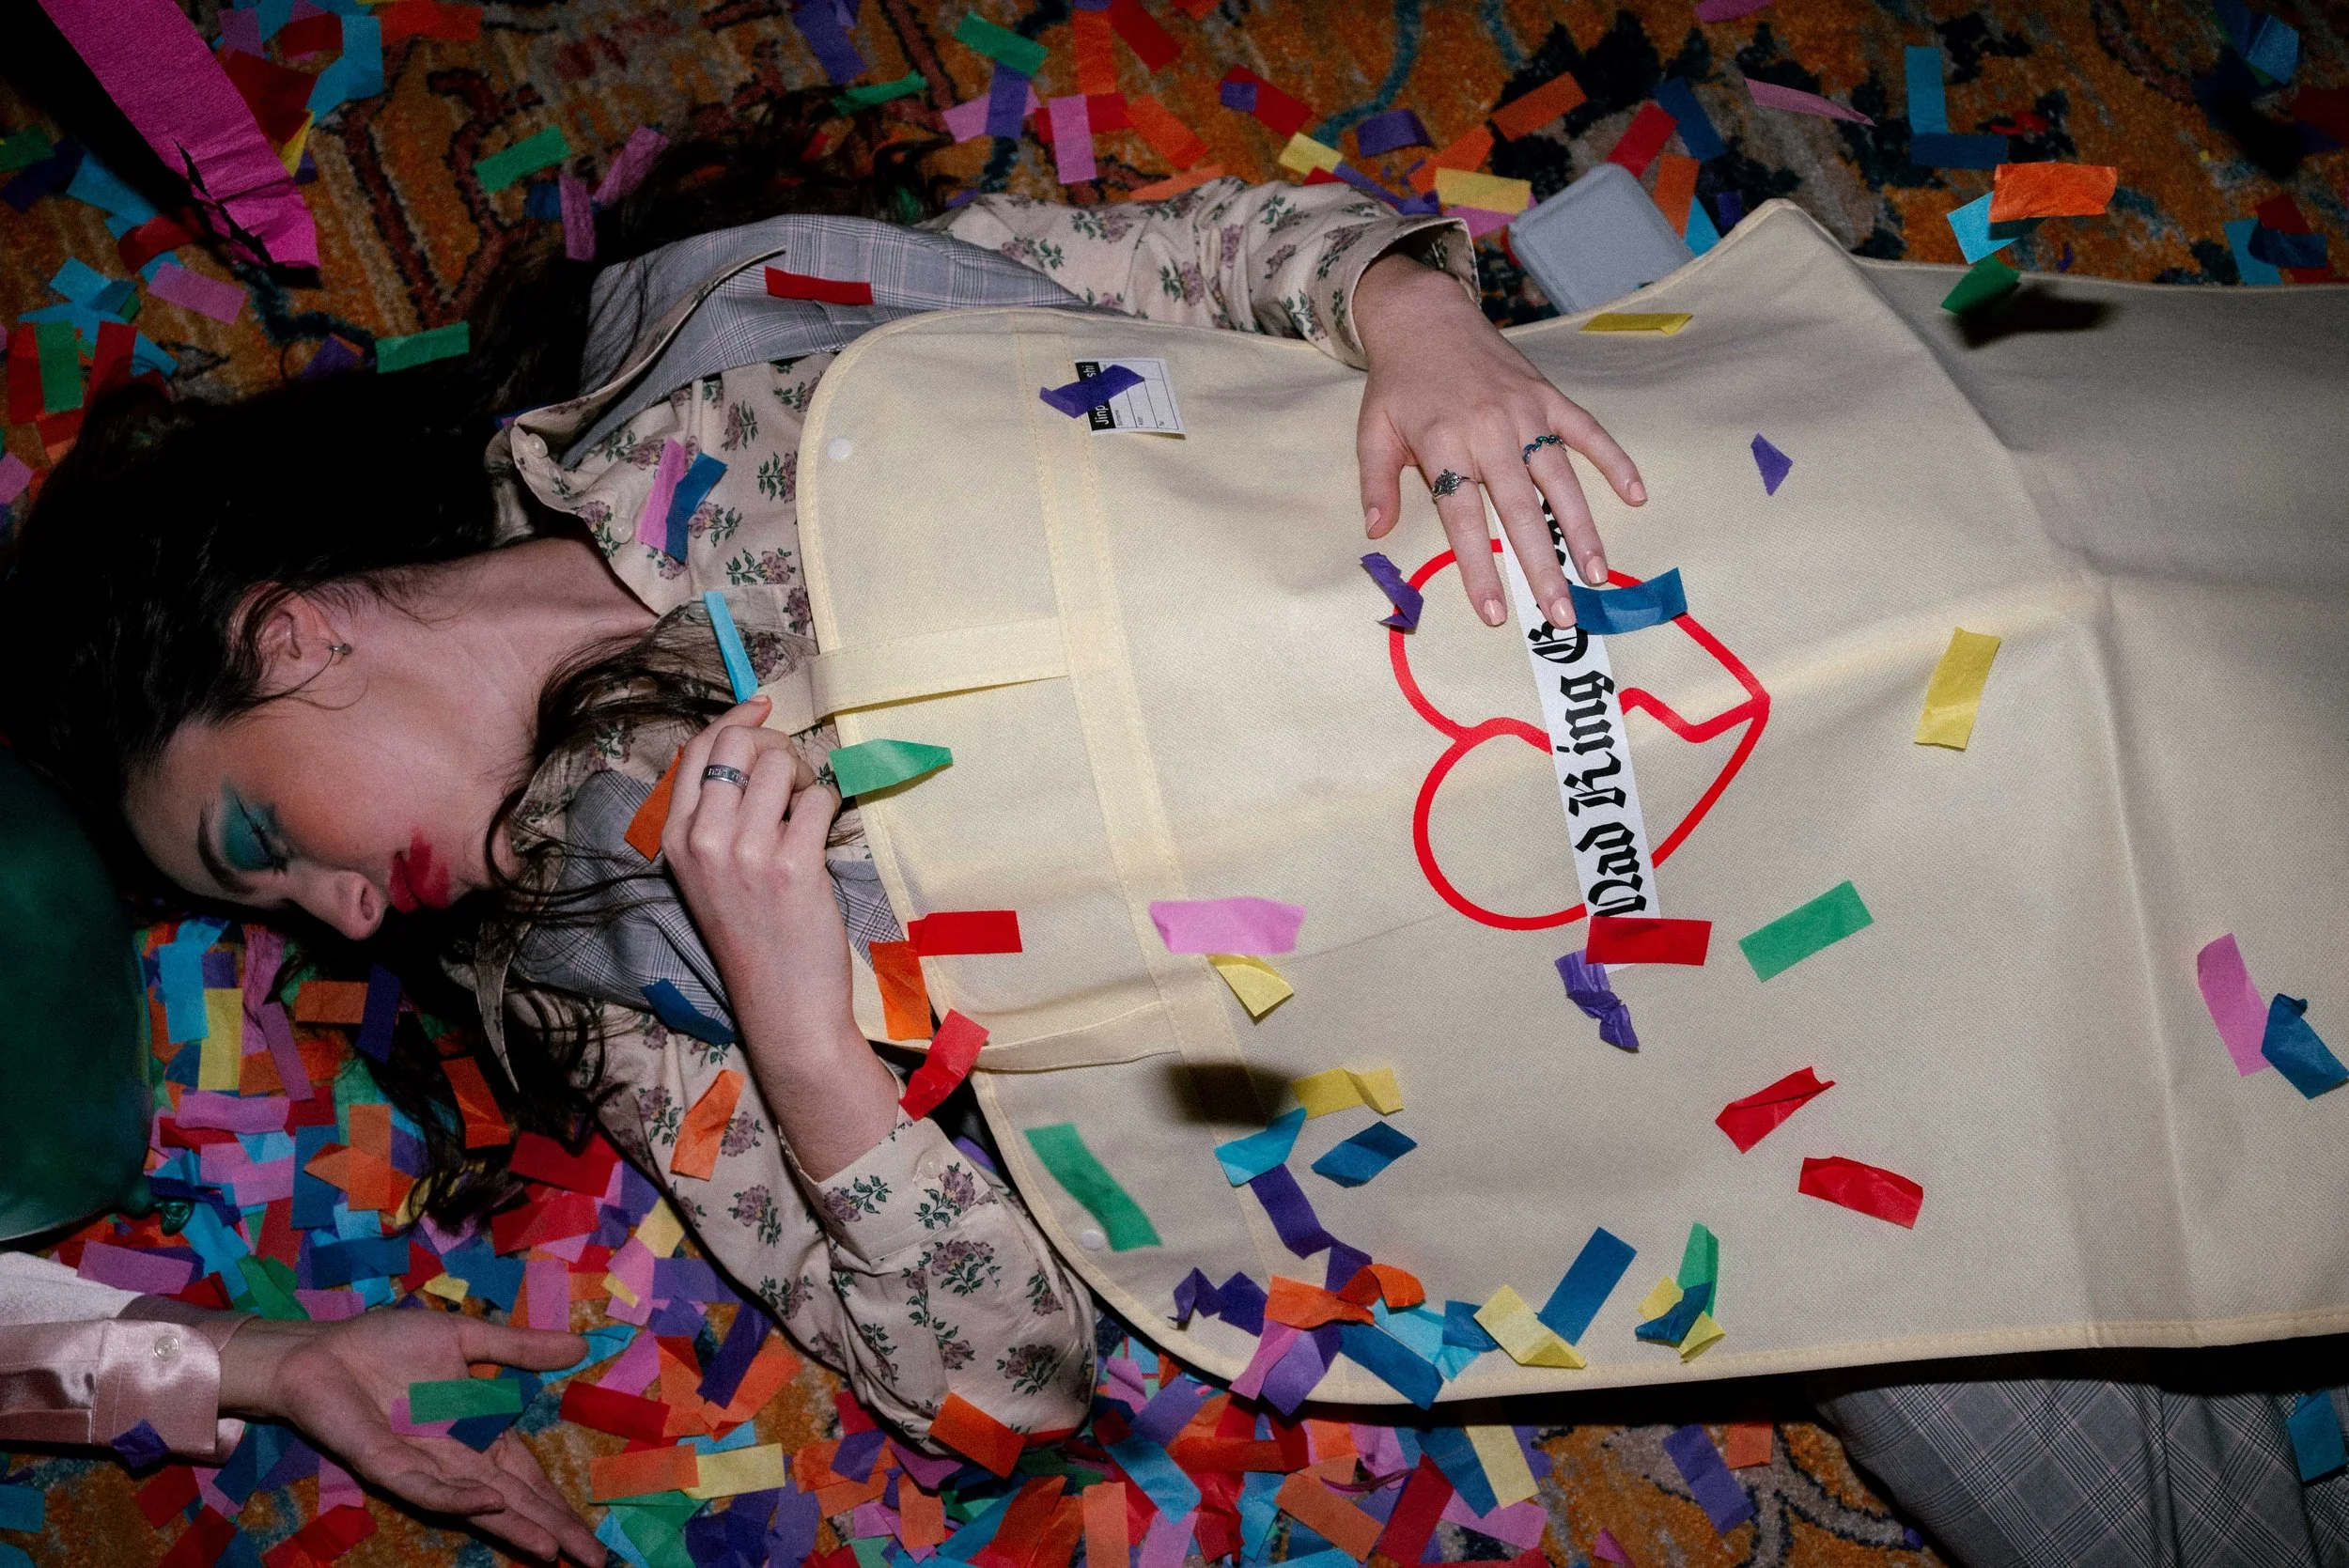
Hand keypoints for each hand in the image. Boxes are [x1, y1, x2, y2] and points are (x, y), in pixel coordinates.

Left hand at [217, 1311, 601, 1564]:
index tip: (592, 1540)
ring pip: (475, 1504)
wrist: (320, 1348)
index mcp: (477, 1432)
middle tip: (595, 1562)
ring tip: (551, 1549)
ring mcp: (421, 1464)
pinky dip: (458, 1496)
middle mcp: (455, 1458)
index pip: (528, 1477)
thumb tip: (581, 1349)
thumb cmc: (386, 1345)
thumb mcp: (466, 1338)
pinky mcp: (383, 1462)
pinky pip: (424, 1486)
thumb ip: (519, 1349)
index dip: (559, 1505)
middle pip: (513, 1500)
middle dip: (553, 1528)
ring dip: (513, 1525)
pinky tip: (491, 1502)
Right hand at [663, 696, 852, 1042]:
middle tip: (794, 777)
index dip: (735, 720)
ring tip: (807, 814)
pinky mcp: (792, 865)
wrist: (782, 1003)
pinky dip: (828, 809)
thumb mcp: (706, 874)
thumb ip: (714, 816)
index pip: (698, 749)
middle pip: (739, 744)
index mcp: (675, 839)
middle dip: (777, 746)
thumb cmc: (752, 935)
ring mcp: (746, 853)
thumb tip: (747, 745)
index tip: (761, 708)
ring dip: (806, 777)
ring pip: (782, 765)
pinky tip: (820, 840)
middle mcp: (702, 841)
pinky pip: (820, 798)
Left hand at [1353, 252, 1645, 628]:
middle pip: (1519, 509)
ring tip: (1596, 574)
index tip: (1494, 612)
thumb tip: (1376, 533)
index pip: (1463, 517)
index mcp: (1443, 443)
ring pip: (1559, 480)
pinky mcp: (1548, 397)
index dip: (1479, 566)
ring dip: (1580, 529)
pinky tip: (1635, 496)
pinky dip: (1613, 461)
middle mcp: (1488, 430)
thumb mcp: (1372, 431)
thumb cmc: (1399, 384)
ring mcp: (1524, 412)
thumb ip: (1376, 483)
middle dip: (1541, 565)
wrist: (1426, 316)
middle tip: (1561, 614)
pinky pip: (1587, 431)